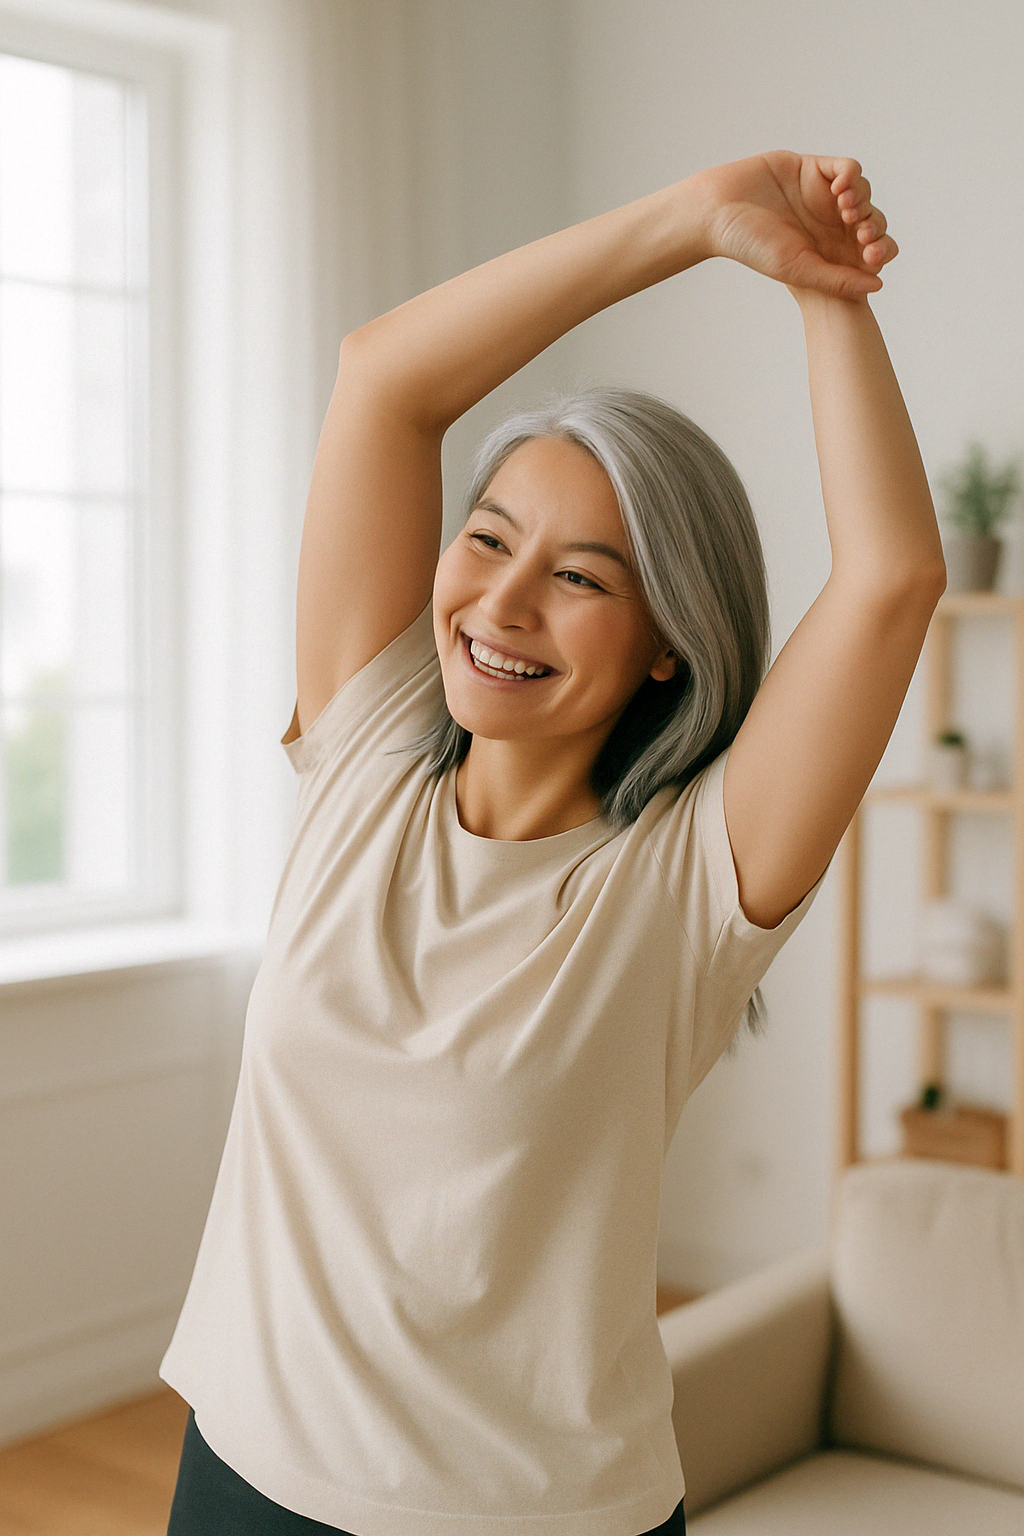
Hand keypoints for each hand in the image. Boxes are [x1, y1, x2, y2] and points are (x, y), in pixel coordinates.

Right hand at [697, 151, 898, 299]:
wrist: (718, 211)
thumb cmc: (751, 246)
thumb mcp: (799, 268)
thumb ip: (837, 279)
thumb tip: (878, 284)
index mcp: (826, 251)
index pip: (868, 250)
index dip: (879, 251)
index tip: (870, 255)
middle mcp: (827, 223)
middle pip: (872, 220)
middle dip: (874, 227)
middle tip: (862, 235)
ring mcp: (821, 194)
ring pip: (862, 193)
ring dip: (863, 201)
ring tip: (846, 211)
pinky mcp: (813, 168)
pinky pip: (847, 168)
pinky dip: (851, 177)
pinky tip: (839, 190)